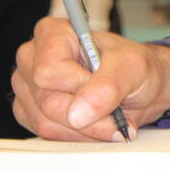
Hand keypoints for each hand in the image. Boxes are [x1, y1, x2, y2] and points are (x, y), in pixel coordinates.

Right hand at [13, 17, 169, 141]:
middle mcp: (33, 59)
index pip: (48, 71)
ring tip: (108, 117)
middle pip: (47, 101)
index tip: (104, 85)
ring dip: (86, 128)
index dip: (79, 85)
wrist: (141, 86)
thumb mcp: (133, 67)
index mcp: (52, 34)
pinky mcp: (31, 113)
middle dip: (88, 115)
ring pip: (46, 123)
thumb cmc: (135, 67)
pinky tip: (95, 124)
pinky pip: (48, 135)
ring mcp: (28, 88)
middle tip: (115, 112)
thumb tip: (78, 113)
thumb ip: (108, 86)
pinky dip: (78, 136)